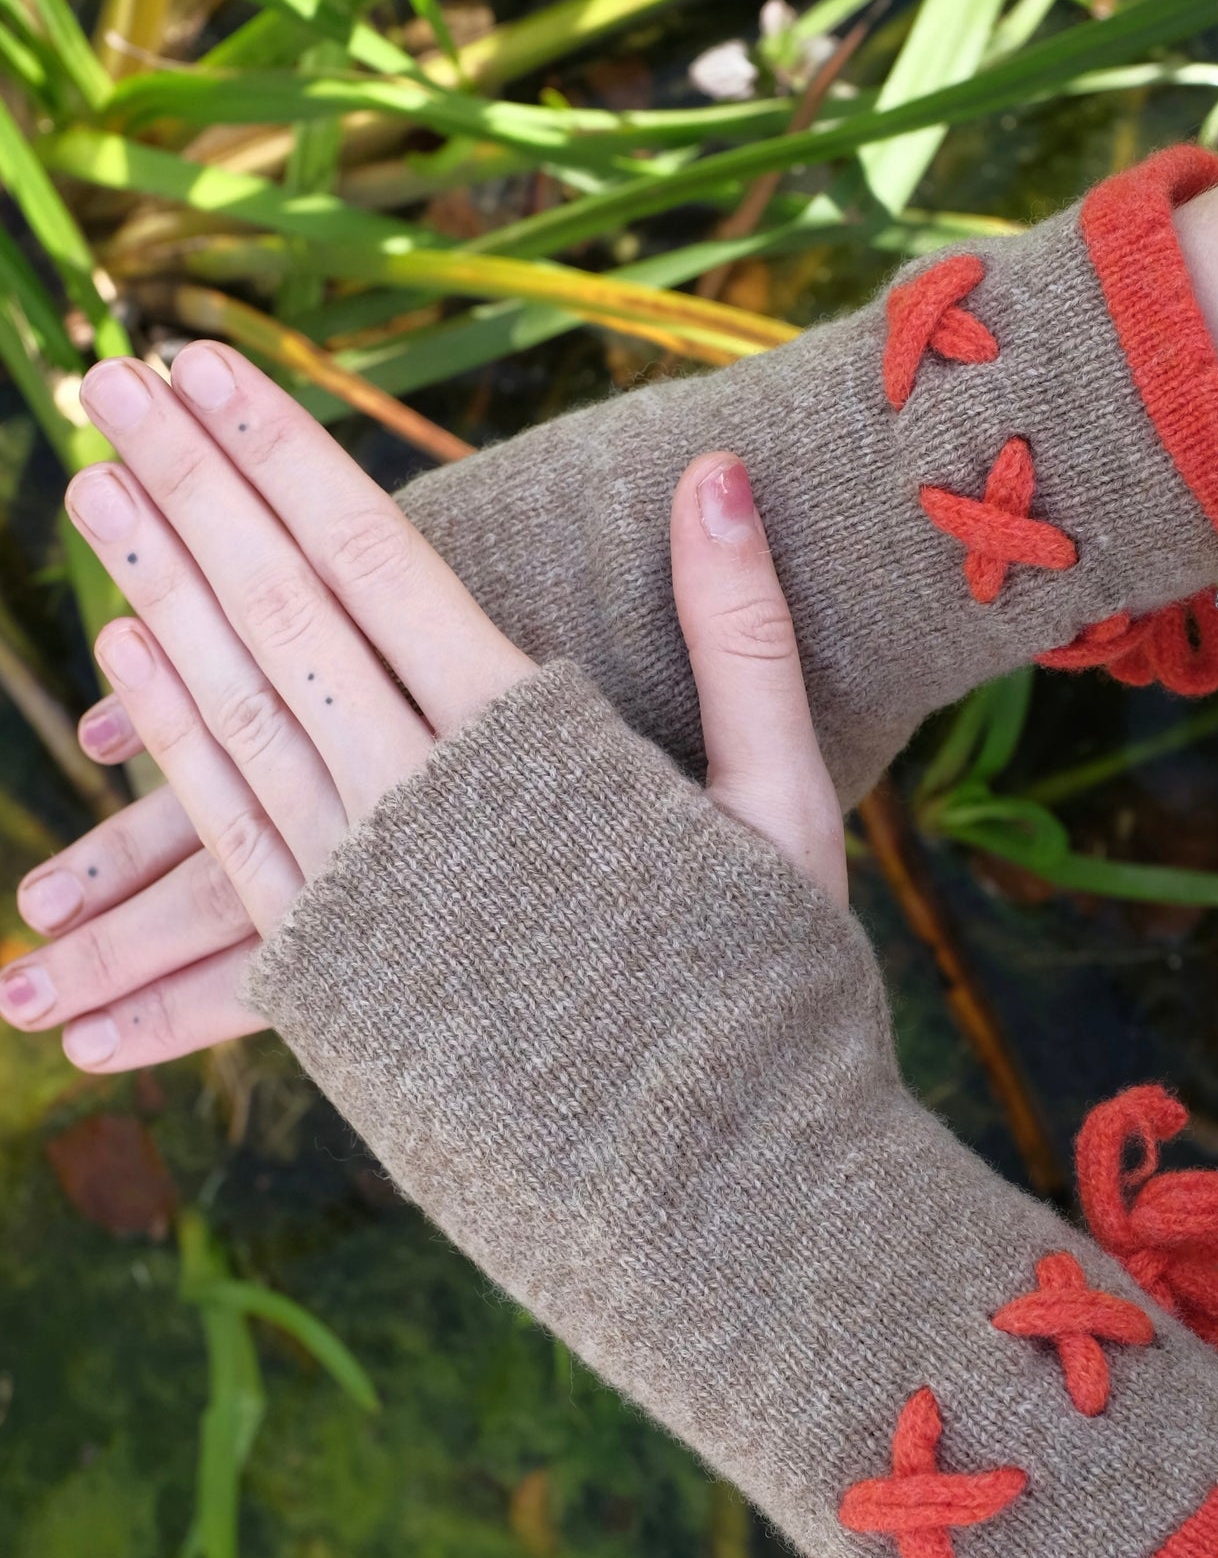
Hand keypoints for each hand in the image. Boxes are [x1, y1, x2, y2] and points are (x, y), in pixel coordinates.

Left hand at [3, 347, 844, 1070]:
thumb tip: (714, 473)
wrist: (717, 1191)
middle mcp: (419, 805)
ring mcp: (361, 892)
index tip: (205, 366)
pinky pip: (229, 835)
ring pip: (228, 714)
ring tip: (91, 489)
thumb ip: (740, 635)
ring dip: (153, 592)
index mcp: (529, 747)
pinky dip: (169, 744)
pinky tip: (120, 662)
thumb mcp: (785, 802)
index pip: (375, 559)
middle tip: (109, 386)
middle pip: (279, 613)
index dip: (283, 454)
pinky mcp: (333, 975)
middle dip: (192, 489)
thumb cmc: (769, 991)